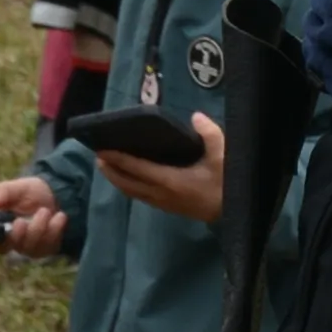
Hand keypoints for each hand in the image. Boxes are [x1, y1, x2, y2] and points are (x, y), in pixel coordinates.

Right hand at [0, 171, 70, 257]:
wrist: (57, 194)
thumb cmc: (31, 192)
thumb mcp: (18, 187)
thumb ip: (4, 191)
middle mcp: (10, 240)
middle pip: (6, 247)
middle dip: (15, 235)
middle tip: (22, 220)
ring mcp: (27, 247)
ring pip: (28, 247)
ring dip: (38, 228)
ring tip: (45, 211)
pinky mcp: (45, 249)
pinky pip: (48, 246)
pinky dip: (54, 230)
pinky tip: (59, 216)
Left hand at [92, 110, 227, 227]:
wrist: (233, 214)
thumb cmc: (225, 184)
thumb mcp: (222, 157)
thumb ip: (210, 134)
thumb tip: (195, 117)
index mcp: (170, 180)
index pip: (137, 168)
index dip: (118, 159)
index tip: (102, 149)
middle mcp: (161, 194)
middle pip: (128, 183)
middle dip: (111, 170)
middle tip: (98, 155)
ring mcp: (163, 203)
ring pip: (132, 192)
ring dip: (117, 180)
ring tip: (107, 166)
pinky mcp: (168, 207)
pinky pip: (141, 196)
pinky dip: (129, 186)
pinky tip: (129, 179)